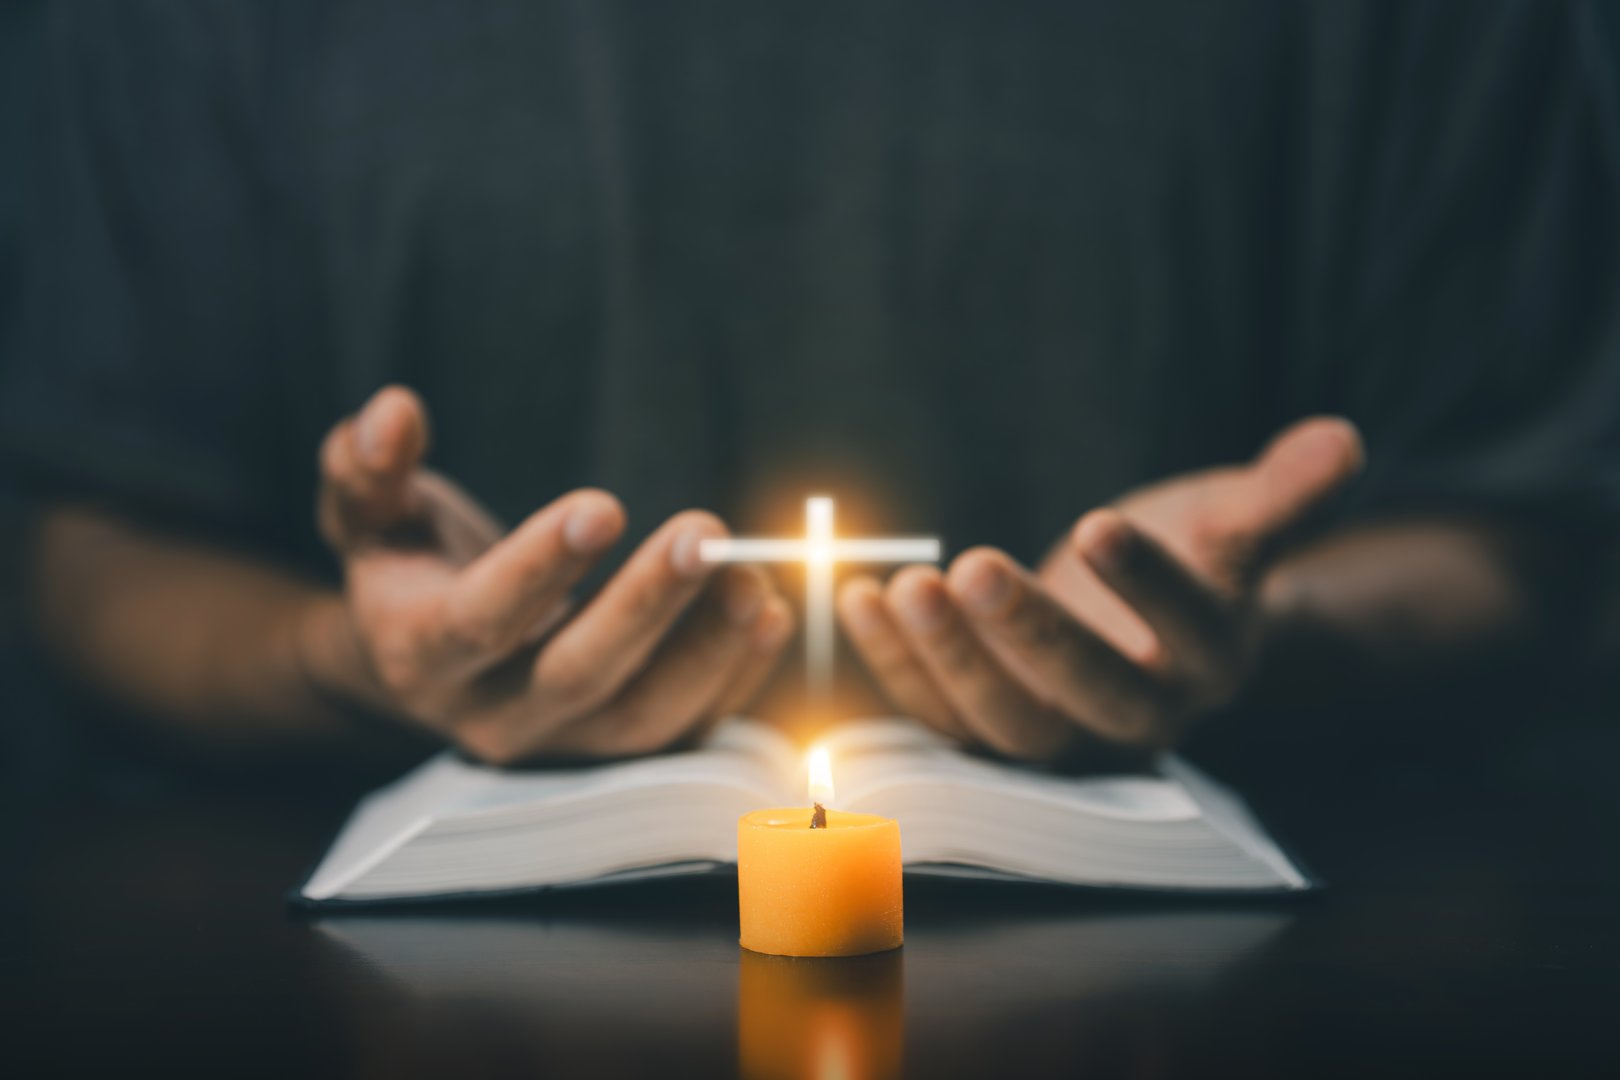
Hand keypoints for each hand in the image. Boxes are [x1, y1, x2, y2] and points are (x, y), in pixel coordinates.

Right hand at [301, 386, 793, 763]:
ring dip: (707, 652)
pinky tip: (769, 614)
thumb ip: (367, 466)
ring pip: (642, 719)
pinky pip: (684, 730)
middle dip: (645, 606)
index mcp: (422, 653)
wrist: (430, 662)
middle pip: (577, 676)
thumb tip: (393, 410)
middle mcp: (491, 715)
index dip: (540, 567)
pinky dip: (734, 678)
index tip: (604, 504)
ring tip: (754, 580)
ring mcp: (562, 745)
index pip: (481, 621)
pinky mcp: (617, 752)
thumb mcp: (369, 516)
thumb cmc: (409, 568)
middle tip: (705, 533)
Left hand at [837, 418, 1364, 761]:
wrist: (1150, 625)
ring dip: (948, 662)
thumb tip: (1343, 441)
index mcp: (1211, 663)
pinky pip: (943, 716)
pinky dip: (899, 665)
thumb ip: (1281, 494)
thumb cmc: (1193, 560)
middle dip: (1029, 638)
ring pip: (1006, 725)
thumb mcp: (1234, 520)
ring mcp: (1062, 738)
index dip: (1149, 586)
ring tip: (903, 587)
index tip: (1101, 525)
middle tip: (973, 569)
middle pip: (1088, 698)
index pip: (1189, 633)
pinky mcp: (995, 732)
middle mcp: (1139, 719)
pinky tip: (860, 599)